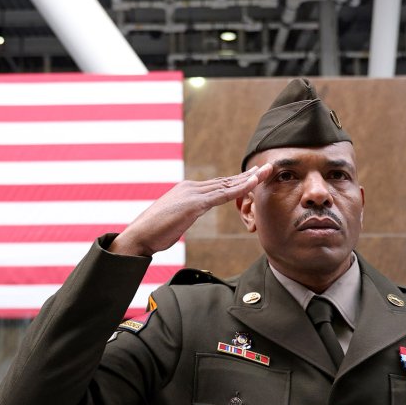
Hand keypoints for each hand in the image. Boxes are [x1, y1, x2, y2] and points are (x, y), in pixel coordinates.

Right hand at [109, 164, 271, 256]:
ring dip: (249, 178)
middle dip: (248, 175)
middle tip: (266, 168)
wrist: (139, 236)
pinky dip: (240, 188)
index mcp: (186, 190)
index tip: (252, 177)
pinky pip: (222, 195)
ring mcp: (193, 194)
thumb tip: (184, 217)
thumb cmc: (153, 232)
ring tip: (266, 171)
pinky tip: (253, 183)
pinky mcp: (194, 204)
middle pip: (225, 181)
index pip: (217, 185)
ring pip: (227, 185)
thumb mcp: (173, 219)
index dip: (237, 181)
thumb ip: (182, 214)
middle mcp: (191, 187)